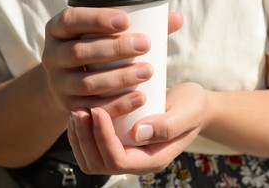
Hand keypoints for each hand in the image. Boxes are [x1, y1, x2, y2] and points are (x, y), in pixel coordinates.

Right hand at [42, 7, 182, 115]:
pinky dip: (116, 104)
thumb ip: (136, 24)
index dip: (96, 19)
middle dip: (114, 49)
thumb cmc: (91, 49)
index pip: (70, 19)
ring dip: (118, 78)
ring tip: (147, 71)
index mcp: (57, 30)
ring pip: (86, 83)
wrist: (63, 81)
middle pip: (79, 52)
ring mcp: (58, 83)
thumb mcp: (99, 32)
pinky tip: (139, 98)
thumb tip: (176, 19)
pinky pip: (92, 107)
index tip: (126, 21)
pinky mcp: (68, 106)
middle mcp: (52, 56)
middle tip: (144, 45)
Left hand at [67, 82, 207, 174]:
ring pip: (91, 159)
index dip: (103, 137)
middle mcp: (136, 160)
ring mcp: (126, 152)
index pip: (119, 160)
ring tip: (76, 111)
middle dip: (85, 138)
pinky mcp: (118, 141)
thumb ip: (168, 126)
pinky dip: (81, 132)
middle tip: (79, 110)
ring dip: (79, 137)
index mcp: (153, 158)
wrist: (190, 104)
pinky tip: (81, 112)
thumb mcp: (188, 112)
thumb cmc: (192, 106)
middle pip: (99, 163)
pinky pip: (91, 147)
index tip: (98, 110)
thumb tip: (138, 134)